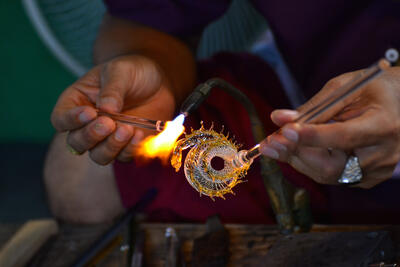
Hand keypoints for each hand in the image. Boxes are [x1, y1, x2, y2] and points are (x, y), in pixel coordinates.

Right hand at [51, 55, 175, 164]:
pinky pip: (123, 157)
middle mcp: (87, 125)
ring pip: (99, 156)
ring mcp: (107, 139)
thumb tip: (107, 109)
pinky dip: (130, 149)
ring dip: (111, 147)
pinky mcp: (127, 147)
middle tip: (108, 123)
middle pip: (77, 143)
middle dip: (91, 136)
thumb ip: (112, 89)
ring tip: (127, 130)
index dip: (71, 120)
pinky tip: (140, 134)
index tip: (90, 112)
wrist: (157, 82)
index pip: (61, 119)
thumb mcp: (121, 72)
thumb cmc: (132, 72)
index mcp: (76, 103)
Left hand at [260, 67, 399, 187]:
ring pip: (326, 174)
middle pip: (331, 166)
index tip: (282, 132)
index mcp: (384, 125)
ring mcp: (377, 171)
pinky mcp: (368, 179)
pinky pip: (330, 176)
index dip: (311, 137)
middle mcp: (384, 154)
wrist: (399, 104)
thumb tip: (278, 119)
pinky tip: (295, 149)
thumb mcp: (343, 87)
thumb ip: (312, 107)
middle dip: (295, 153)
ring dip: (296, 159)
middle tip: (268, 143)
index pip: (343, 137)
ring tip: (275, 144)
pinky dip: (308, 163)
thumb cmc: (371, 89)